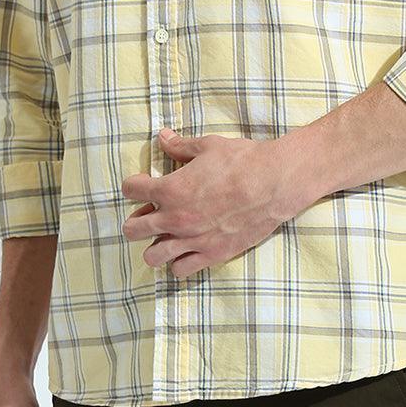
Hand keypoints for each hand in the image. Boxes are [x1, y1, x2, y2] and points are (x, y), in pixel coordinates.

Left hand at [121, 129, 313, 278]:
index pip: (130, 190)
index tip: (142, 183)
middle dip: (136, 218)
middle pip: (132, 229)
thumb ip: (180, 146)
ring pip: (152, 256)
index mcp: (170, 189)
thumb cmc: (243, 161)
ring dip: (153, 244)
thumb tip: (162, 136)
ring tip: (165, 236)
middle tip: (149, 212)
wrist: (274, 183)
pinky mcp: (212, 254)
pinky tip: (185, 250)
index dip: (134, 184)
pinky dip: (178, 262)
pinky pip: (181, 270)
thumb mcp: (208, 146)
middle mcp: (175, 218)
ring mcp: (192, 240)